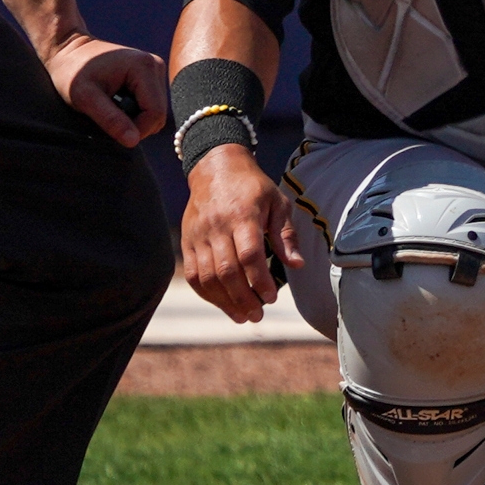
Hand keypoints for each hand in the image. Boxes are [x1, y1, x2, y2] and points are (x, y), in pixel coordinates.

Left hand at [46, 32, 166, 147]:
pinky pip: (150, 104)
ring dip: (135, 118)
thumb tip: (133, 142)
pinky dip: (134, 111)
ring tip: (110, 108)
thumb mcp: (84, 98)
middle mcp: (156, 66)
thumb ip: (110, 119)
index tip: (112, 132)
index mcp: (144, 67)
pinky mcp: (151, 75)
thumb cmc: (71, 72)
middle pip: (158, 113)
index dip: (137, 130)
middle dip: (135, 125)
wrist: (68, 49)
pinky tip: (116, 103)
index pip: (155, 114)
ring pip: (155, 111)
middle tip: (107, 119)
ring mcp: (155, 69)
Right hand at [181, 142, 301, 323]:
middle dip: (243, 298)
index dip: (260, 280)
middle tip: (258, 315)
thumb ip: (286, 235)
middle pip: (226, 270)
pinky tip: (223, 303)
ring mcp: (198, 235)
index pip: (249, 255)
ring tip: (243, 316)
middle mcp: (217, 227)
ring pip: (207, 276)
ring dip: (224, 301)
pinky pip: (193, 274)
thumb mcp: (278, 203)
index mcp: (243, 215)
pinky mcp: (187, 241)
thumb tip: (297, 264)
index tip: (271, 298)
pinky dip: (207, 293)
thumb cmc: (253, 188)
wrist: (216, 168)